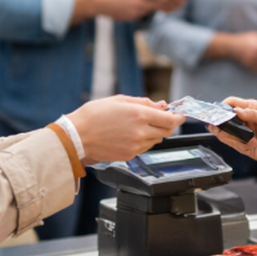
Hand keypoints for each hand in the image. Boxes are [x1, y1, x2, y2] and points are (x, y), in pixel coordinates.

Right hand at [67, 95, 184, 163]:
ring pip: (156, 140)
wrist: (77, 136)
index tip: (179, 115)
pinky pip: (144, 147)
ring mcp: (136, 145)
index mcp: (140, 115)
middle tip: (159, 118)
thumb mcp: (119, 100)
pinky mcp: (130, 155)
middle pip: (167, 131)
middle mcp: (141, 132)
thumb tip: (160, 105)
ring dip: (154, 133)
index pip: (170, 119)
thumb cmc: (94, 116)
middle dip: (167, 124)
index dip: (178, 117)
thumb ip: (143, 102)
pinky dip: (143, 141)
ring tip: (137, 125)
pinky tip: (129, 134)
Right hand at [95, 0, 167, 21]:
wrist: (99, 2)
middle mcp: (137, 2)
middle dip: (164, 0)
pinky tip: (136, 3)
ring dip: (153, 4)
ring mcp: (135, 12)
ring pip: (151, 9)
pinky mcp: (132, 18)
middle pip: (159, 4)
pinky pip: (143, 13)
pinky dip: (143, 8)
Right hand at [208, 97, 256, 171]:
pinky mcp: (246, 147)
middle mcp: (246, 121)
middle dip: (220, 121)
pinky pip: (234, 144)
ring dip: (226, 134)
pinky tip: (251, 143)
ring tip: (228, 134)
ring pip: (226, 133)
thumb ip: (254, 114)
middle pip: (226, 119)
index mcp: (252, 109)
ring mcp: (245, 134)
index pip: (232, 103)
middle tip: (217, 124)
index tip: (218, 110)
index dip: (223, 106)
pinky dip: (238, 144)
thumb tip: (237, 111)